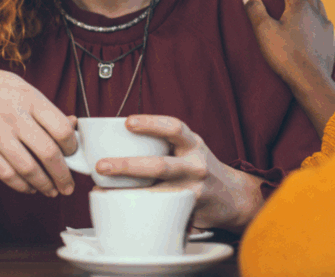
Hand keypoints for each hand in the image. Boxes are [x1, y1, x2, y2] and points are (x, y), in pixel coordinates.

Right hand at [0, 59, 77, 196]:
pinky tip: (30, 187)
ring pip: (28, 168)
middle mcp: (14, 116)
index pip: (61, 128)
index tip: (73, 154)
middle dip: (63, 175)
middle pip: (48, 152)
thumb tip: (73, 125)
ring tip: (52, 191)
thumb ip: (46, 108)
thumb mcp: (22, 88)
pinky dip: (22, 186)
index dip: (72, 147)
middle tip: (68, 185)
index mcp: (30, 99)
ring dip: (44, 185)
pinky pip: (6, 174)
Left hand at [95, 116, 264, 233]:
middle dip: (127, 166)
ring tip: (103, 192)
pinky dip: (138, 210)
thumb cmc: (199, 168)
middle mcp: (195, 166)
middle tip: (101, 165)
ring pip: (158, 193)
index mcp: (193, 144)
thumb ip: (164, 145)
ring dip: (128, 193)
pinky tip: (119, 208)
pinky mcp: (189, 211)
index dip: (151, 124)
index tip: (127, 122)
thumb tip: (117, 140)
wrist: (233, 197)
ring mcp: (193, 191)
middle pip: (161, 166)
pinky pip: (162, 210)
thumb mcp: (189, 148)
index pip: (174, 128)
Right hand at [243, 0, 334, 134]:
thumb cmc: (286, 56)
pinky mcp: (330, 38)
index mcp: (299, 6)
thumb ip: (256, 11)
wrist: (312, 81)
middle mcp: (315, 11)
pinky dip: (313, 11)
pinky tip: (309, 20)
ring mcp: (325, 25)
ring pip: (317, 1)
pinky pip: (322, 17)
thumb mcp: (264, 32)